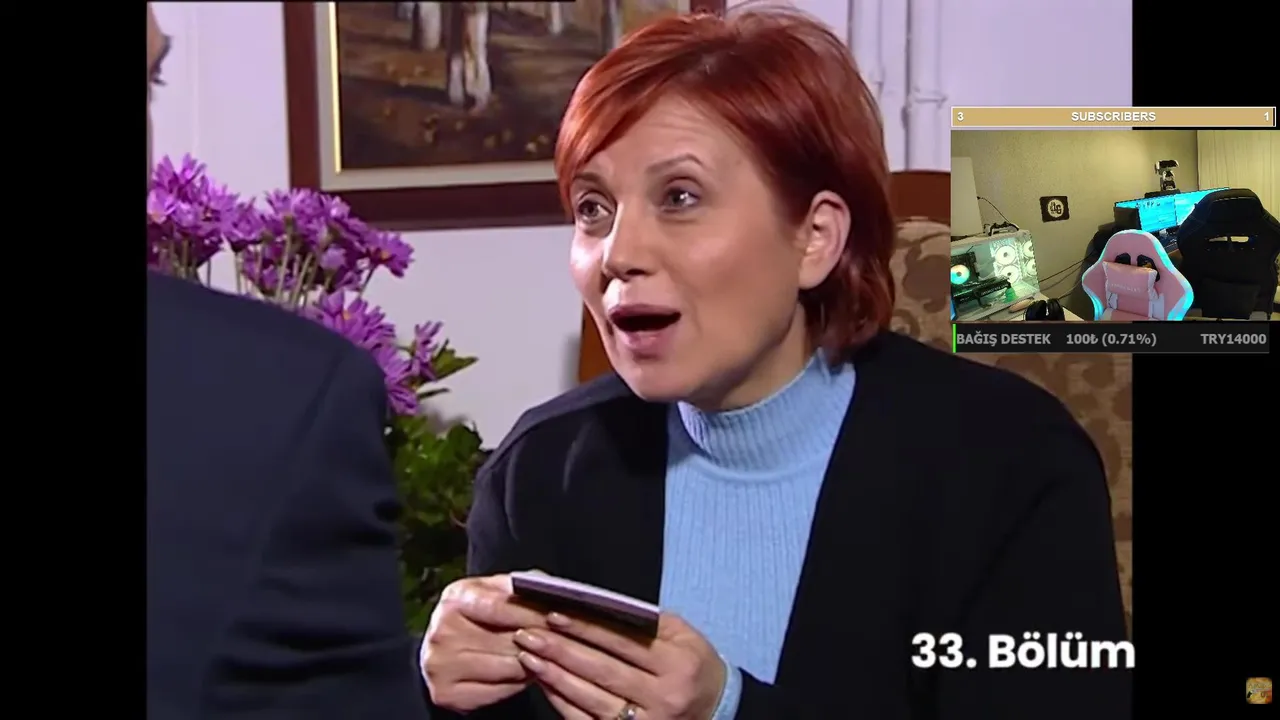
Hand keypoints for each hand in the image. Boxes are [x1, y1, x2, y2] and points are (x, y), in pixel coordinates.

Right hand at [421, 573, 549, 712]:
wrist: (442, 650)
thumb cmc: (475, 615)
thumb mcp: (492, 590)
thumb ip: (519, 587)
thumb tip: (551, 591)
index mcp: (455, 598)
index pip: (501, 607)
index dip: (534, 614)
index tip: (560, 618)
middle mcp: (443, 632)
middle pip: (509, 640)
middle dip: (540, 641)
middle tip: (560, 641)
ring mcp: (441, 665)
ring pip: (509, 668)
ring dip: (534, 663)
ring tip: (544, 656)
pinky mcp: (446, 693)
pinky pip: (500, 691)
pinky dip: (518, 683)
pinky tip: (524, 672)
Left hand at [513, 612, 725, 719]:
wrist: (719, 711)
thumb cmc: (695, 665)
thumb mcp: (684, 636)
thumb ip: (646, 622)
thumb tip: (598, 606)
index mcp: (676, 664)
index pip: (623, 642)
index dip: (586, 627)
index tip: (554, 613)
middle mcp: (662, 697)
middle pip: (603, 670)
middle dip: (561, 651)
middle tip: (527, 634)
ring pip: (592, 699)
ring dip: (556, 677)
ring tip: (528, 657)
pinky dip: (564, 703)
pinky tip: (545, 685)